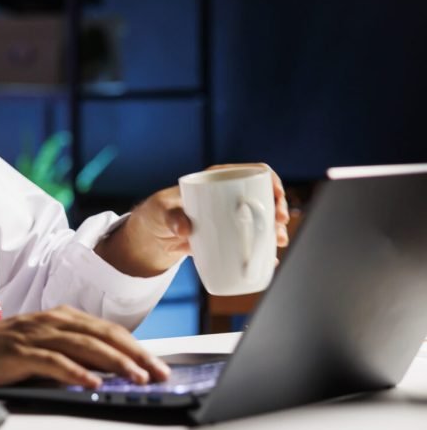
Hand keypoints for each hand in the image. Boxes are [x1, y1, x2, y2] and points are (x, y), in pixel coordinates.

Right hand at [0, 305, 171, 388]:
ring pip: (84, 345)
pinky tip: (92, 383)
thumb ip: (70, 351)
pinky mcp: (18, 351)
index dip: (135, 346)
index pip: (106, 329)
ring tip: (136, 378)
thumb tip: (108, 372)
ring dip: (114, 362)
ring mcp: (35, 334)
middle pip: (102, 334)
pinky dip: (75, 372)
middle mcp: (51, 320)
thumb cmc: (0, 351)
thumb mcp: (41, 346)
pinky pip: (53, 361)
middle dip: (135, 353)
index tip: (159, 365)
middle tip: (159, 372)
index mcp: (60, 317)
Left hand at [96, 163, 290, 277]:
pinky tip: (270, 257)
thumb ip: (172, 218)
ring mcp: (228, 216)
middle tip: (279, 225)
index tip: (277, 198)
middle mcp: (225, 196)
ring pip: (259, 217)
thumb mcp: (161, 213)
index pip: (250, 172)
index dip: (270, 181)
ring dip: (274, 228)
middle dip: (277, 208)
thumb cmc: (155, 216)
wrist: (150, 240)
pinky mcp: (226, 236)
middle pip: (261, 196)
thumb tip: (185, 227)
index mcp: (214, 180)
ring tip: (278, 242)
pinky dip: (262, 246)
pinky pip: (250, 238)